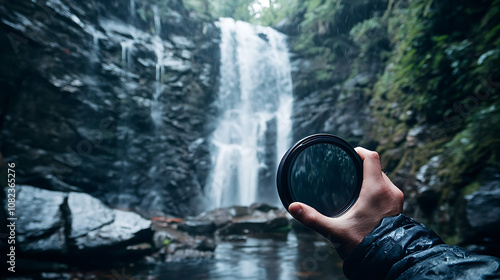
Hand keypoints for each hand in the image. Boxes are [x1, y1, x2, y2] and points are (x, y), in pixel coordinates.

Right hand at [288, 147, 403, 258]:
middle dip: (363, 167)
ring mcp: (397, 201)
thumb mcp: (335, 231)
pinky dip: (377, 190)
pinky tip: (366, 199)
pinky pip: (388, 192)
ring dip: (371, 179)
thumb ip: (312, 218)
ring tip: (355, 184)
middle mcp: (391, 192)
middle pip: (377, 168)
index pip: (372, 158)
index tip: (350, 152)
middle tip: (348, 170)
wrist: (387, 262)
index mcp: (377, 190)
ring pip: (384, 180)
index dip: (360, 151)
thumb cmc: (363, 245)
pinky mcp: (399, 210)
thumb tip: (293, 207)